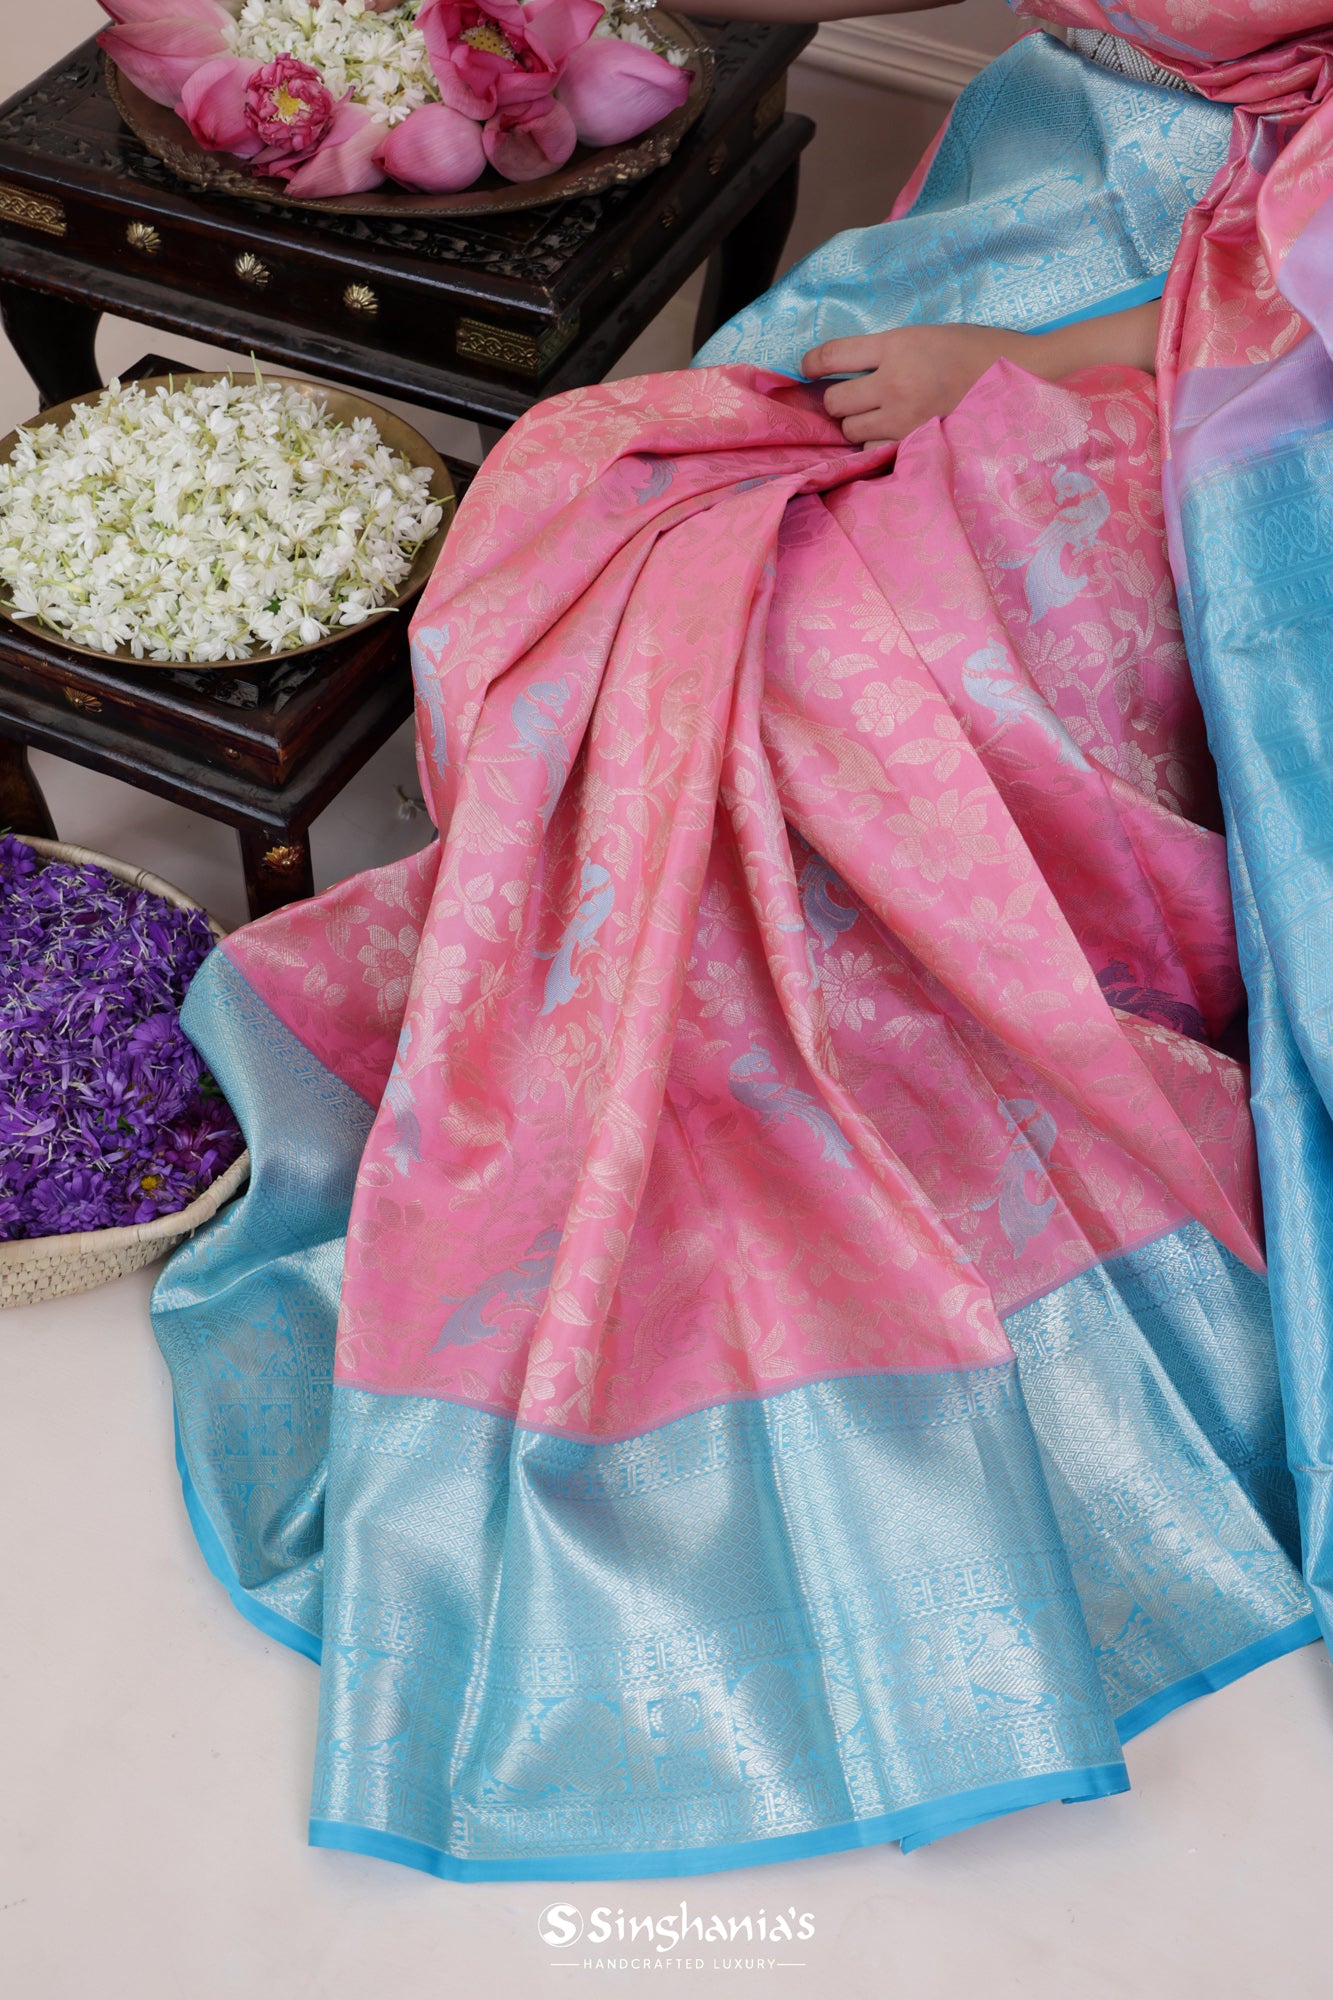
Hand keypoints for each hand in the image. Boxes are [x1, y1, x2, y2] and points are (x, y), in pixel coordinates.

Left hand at [802, 324, 1039, 444]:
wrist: (1020, 376)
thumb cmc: (976, 350)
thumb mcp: (926, 335)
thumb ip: (887, 351)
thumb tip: (845, 368)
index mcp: (897, 345)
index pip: (831, 356)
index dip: (811, 364)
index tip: (807, 368)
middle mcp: (895, 382)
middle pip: (834, 402)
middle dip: (840, 401)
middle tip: (856, 397)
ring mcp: (905, 418)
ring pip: (851, 433)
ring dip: (857, 426)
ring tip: (878, 417)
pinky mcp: (917, 444)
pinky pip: (875, 453)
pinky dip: (877, 447)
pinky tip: (893, 436)